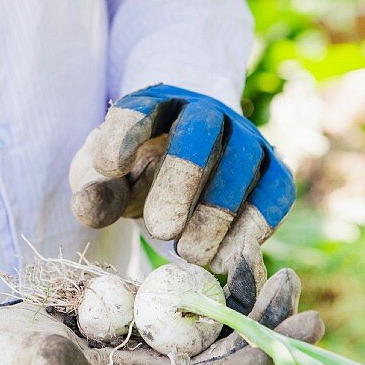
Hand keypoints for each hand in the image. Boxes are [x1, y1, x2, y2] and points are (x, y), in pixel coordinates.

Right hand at [0, 269, 323, 364]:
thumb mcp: (5, 360)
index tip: (294, 339)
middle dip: (269, 341)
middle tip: (301, 297)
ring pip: (221, 354)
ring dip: (254, 319)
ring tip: (281, 275)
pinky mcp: (150, 350)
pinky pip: (200, 332)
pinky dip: (223, 303)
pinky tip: (237, 269)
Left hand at [70, 84, 295, 315]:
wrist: (189, 167)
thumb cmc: (138, 172)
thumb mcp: (106, 177)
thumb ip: (94, 189)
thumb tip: (88, 208)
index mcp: (157, 104)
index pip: (141, 107)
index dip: (125, 132)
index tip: (109, 166)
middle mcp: (207, 112)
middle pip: (201, 129)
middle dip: (182, 177)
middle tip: (160, 228)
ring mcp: (246, 139)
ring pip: (244, 164)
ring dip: (218, 211)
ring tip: (188, 253)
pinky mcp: (274, 171)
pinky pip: (275, 193)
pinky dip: (254, 227)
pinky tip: (224, 260)